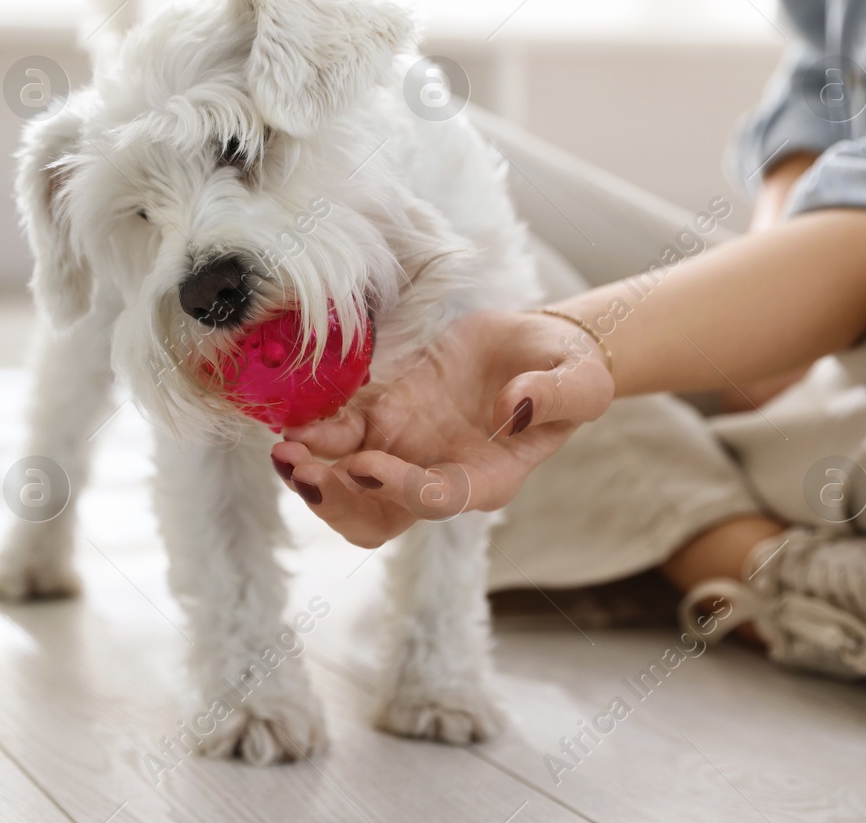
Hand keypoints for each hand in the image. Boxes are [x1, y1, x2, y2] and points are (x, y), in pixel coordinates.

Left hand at [269, 310, 613, 547]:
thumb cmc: (565, 370)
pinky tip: (290, 422)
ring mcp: (406, 450)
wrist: (536, 348)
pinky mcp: (384, 417)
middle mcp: (439, 475)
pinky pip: (339, 437)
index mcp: (487, 478)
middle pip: (378, 517)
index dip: (398, 490)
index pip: (438, 500)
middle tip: (301, 469)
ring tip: (284, 452)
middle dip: (335, 502)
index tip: (362, 465)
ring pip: (348, 492)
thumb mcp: (581, 380)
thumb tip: (511, 409)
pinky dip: (313, 435)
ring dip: (312, 479)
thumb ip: (554, 396)